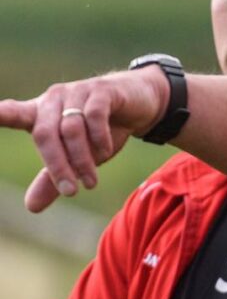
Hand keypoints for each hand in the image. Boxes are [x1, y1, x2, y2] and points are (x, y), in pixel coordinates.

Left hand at [0, 65, 168, 211]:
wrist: (139, 104)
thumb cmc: (102, 129)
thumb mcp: (77, 156)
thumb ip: (53, 178)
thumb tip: (31, 208)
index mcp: (40, 113)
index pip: (13, 113)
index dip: (0, 115)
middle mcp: (54, 99)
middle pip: (44, 134)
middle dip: (56, 166)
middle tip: (70, 192)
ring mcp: (77, 92)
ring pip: (71, 129)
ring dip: (82, 159)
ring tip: (91, 182)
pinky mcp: (101, 91)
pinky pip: (95, 116)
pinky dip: (99, 138)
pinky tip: (106, 150)